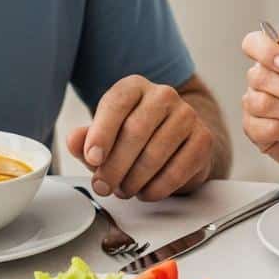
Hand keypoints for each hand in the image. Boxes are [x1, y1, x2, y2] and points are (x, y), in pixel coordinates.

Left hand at [66, 76, 215, 201]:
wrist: (179, 143)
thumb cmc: (136, 139)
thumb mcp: (106, 136)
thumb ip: (87, 139)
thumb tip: (74, 140)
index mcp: (134, 87)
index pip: (116, 103)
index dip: (101, 133)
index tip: (92, 158)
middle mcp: (163, 95)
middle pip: (135, 131)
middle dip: (114, 166)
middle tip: (103, 186)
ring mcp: (187, 115)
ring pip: (155, 154)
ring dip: (134, 180)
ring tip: (124, 189)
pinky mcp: (203, 139)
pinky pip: (177, 171)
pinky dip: (156, 189)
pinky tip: (146, 191)